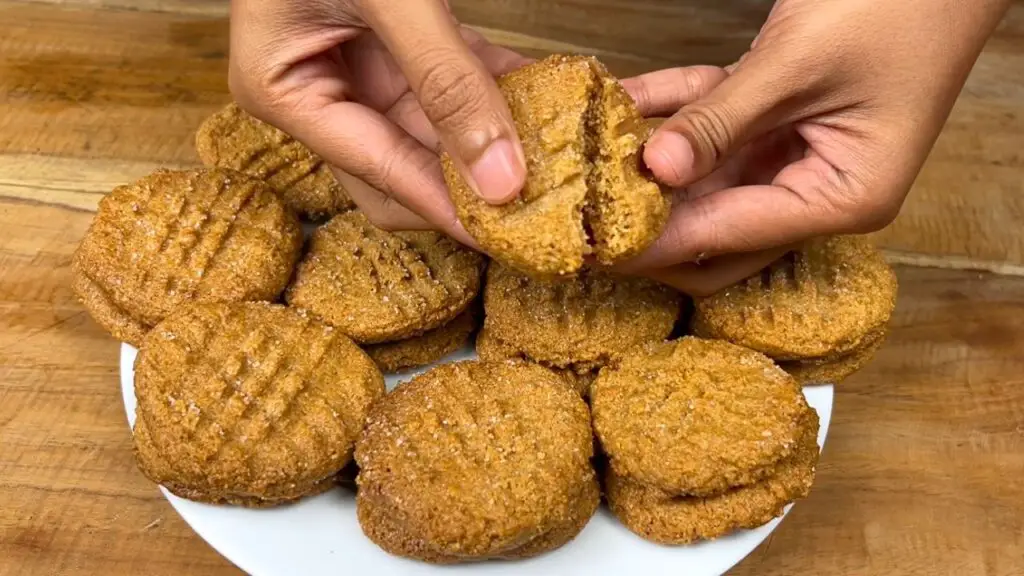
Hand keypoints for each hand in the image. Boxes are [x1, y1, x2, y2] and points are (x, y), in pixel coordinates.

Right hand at [228, 0, 529, 242]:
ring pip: (437, 142)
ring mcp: (359, 76)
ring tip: (561, 174)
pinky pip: (457, 91)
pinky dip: (502, 99)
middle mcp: (319, 94)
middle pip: (402, 173)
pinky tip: (553, 110)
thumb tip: (501, 178)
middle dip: (471, 193)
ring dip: (496, 152)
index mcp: (284, 89)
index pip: (378, 169)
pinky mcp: (400, 54)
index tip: (510, 237)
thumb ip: (446, 82)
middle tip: (542, 217)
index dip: (447, 207)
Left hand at [619, 0, 1010, 294]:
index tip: (600, 246)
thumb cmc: (895, 5)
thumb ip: (722, 119)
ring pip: (706, 185)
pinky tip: (622, 104)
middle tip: (585, 215)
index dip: (661, 243)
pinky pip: (713, 133)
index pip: (733, 236)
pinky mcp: (778, 127)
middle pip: (717, 235)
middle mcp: (819, 191)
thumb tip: (659, 167)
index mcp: (844, 197)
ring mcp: (797, 160)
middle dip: (652, 221)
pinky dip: (673, 114)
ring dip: (651, 164)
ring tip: (590, 157)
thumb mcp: (797, 64)